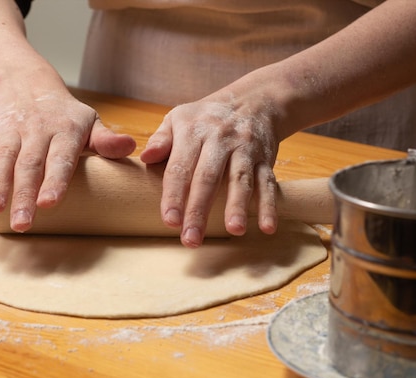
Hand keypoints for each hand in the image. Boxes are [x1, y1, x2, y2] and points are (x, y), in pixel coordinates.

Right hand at [0, 92, 135, 231]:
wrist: (26, 86)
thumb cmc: (65, 116)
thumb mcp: (90, 122)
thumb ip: (106, 140)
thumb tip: (130, 146)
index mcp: (65, 130)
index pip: (60, 159)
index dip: (54, 181)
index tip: (49, 203)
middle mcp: (37, 130)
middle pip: (29, 165)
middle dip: (24, 195)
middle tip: (23, 223)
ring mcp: (12, 132)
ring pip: (4, 159)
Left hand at [140, 92, 279, 247]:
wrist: (253, 100)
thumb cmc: (205, 117)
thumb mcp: (178, 118)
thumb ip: (161, 139)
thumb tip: (145, 157)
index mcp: (193, 133)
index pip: (180, 168)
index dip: (174, 195)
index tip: (169, 221)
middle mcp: (220, 140)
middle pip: (208, 179)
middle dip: (199, 210)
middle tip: (191, 239)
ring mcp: (245, 150)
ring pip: (240, 180)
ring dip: (237, 206)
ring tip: (233, 230)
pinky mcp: (265, 159)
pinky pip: (268, 183)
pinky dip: (270, 205)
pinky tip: (267, 227)